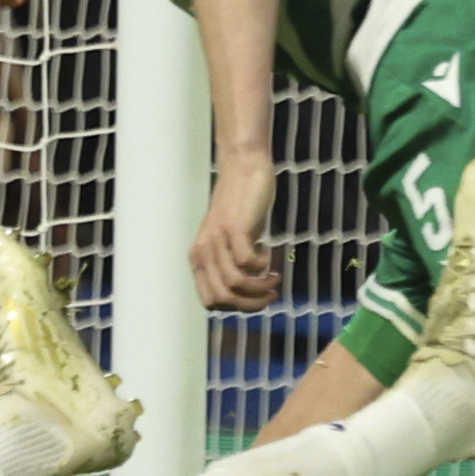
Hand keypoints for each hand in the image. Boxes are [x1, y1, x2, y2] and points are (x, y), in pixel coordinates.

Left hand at [192, 154, 280, 311]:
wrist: (243, 168)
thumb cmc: (241, 205)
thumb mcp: (231, 241)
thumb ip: (233, 263)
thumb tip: (249, 292)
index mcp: (199, 259)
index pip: (211, 301)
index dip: (236, 307)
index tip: (258, 300)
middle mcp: (203, 252)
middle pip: (224, 298)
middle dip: (251, 303)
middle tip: (272, 293)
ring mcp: (217, 240)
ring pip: (235, 284)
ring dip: (261, 286)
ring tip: (275, 277)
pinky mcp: (234, 228)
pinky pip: (248, 262)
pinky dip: (263, 265)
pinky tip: (271, 253)